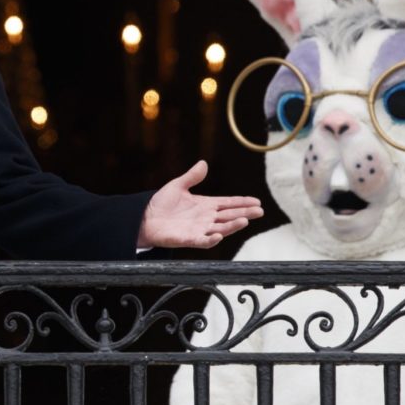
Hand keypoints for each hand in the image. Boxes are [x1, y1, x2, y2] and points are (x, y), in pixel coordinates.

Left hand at [138, 160, 262, 249]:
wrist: (144, 218)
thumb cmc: (161, 203)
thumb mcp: (178, 186)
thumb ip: (192, 176)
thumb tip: (203, 163)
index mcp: (206, 205)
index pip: (228, 203)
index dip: (242, 202)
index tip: (257, 201)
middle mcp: (206, 218)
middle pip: (229, 216)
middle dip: (245, 213)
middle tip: (260, 211)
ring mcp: (198, 229)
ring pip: (221, 229)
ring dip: (232, 226)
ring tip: (244, 221)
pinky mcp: (188, 239)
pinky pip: (202, 241)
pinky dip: (211, 240)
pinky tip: (219, 236)